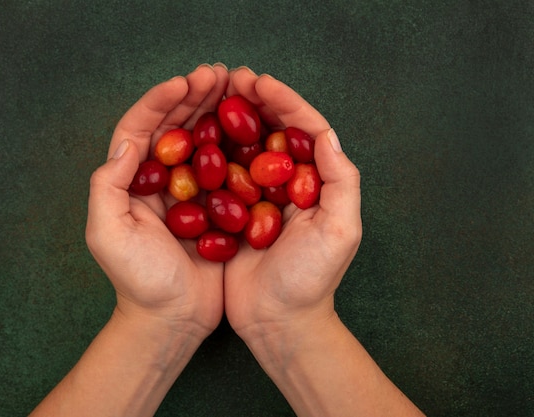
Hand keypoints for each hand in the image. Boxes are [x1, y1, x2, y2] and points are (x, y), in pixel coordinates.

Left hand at [86, 63, 228, 338]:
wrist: (172, 318)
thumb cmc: (137, 280)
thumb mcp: (108, 233)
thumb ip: (108, 185)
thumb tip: (128, 141)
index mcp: (132, 180)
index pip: (142, 127)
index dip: (161, 101)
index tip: (185, 82)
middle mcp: (160, 179)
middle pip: (174, 126)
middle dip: (193, 97)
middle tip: (218, 74)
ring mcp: (190, 191)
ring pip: (203, 140)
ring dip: (217, 112)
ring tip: (236, 87)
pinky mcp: (217, 206)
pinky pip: (229, 167)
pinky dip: (239, 145)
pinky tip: (254, 127)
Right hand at [223, 67, 361, 341]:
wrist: (278, 321)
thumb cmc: (312, 280)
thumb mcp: (340, 231)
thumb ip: (340, 181)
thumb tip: (326, 133)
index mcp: (315, 182)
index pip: (303, 130)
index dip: (284, 102)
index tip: (260, 82)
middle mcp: (287, 183)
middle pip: (272, 131)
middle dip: (253, 102)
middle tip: (230, 78)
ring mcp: (257, 197)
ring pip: (243, 147)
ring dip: (229, 119)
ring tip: (211, 95)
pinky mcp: (231, 213)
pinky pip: (220, 175)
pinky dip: (209, 152)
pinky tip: (193, 135)